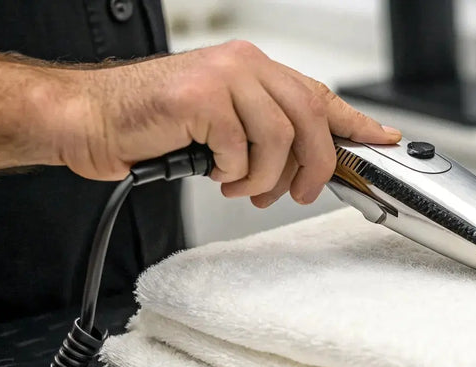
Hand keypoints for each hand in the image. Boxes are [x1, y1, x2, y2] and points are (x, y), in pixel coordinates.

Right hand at [52, 40, 399, 206]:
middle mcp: (245, 65)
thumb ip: (267, 134)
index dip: (355, 123)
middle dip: (313, 167)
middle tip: (297, 193)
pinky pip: (241, 149)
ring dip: (264, 177)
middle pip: (310, 120)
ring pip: (281, 139)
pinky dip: (231, 172)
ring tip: (240, 186)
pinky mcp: (201, 97)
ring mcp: (223, 76)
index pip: (319, 95)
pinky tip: (213, 171)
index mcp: (255, 69)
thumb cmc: (155, 125)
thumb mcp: (225, 126)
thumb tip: (313, 164)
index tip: (383, 141)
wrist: (93, 120)